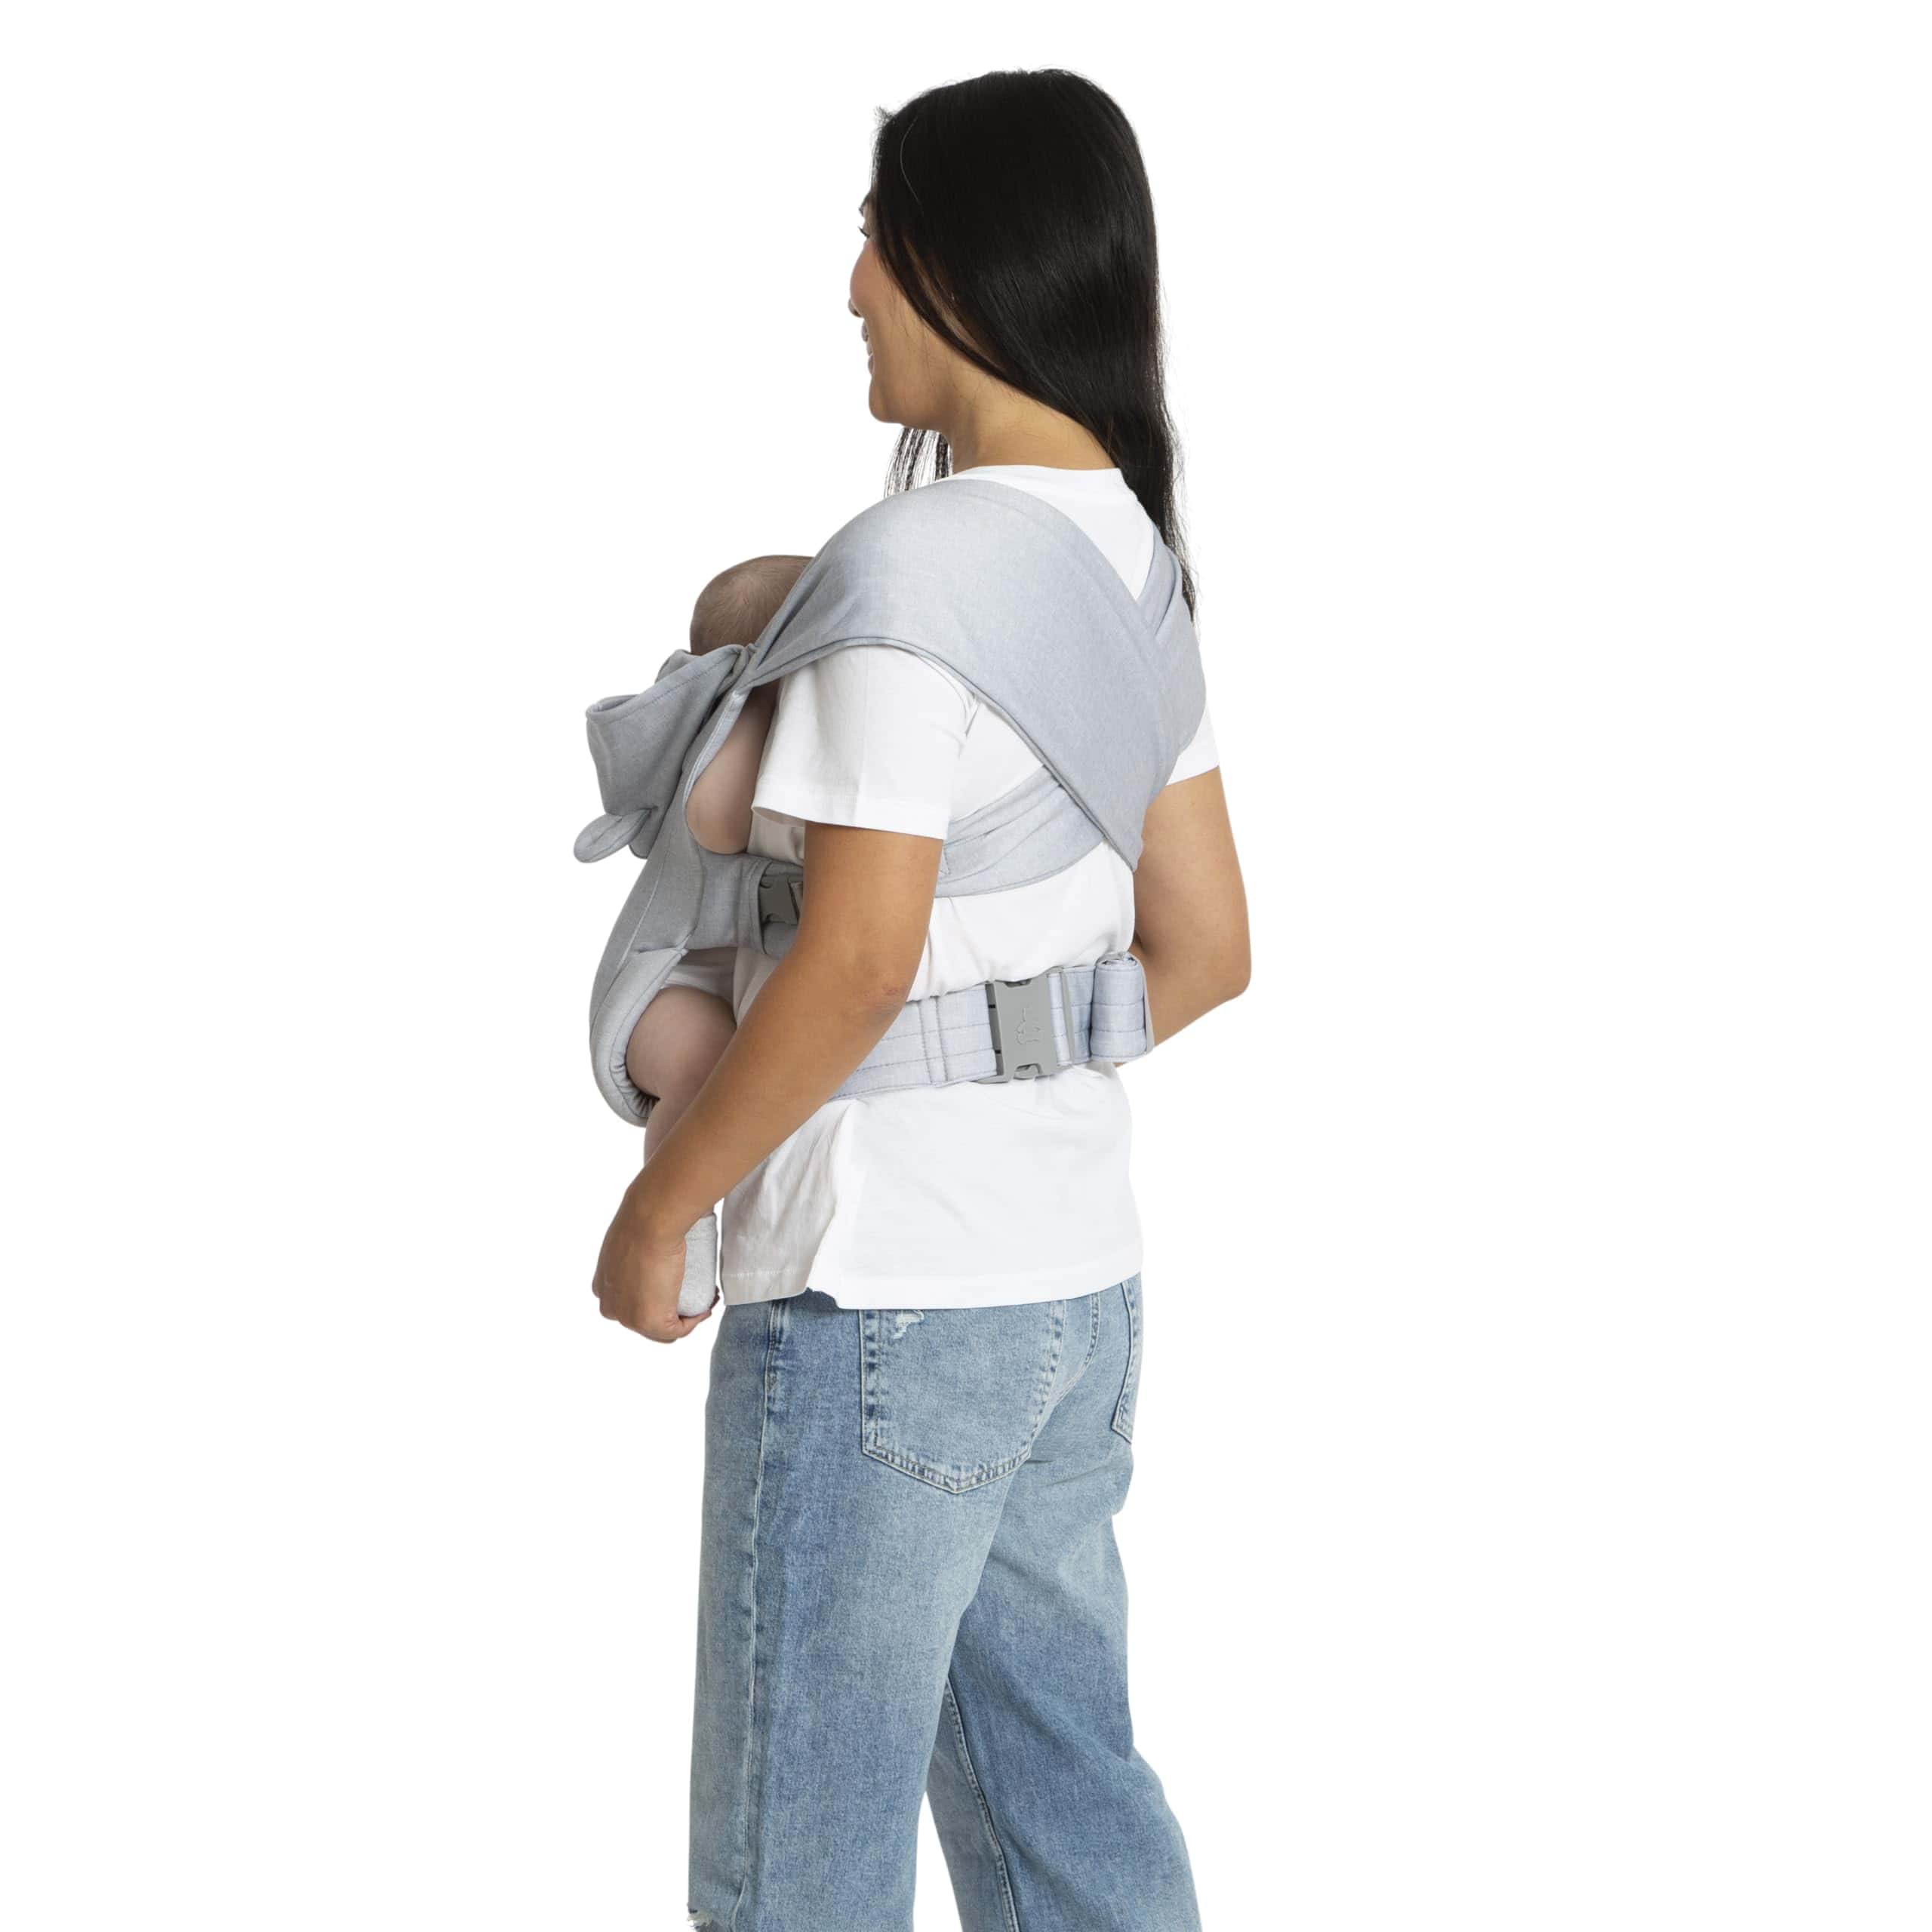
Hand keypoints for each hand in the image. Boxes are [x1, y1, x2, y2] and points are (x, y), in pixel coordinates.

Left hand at [591, 1185, 713, 1342]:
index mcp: (602, 1284)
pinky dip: (693, 1323)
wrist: (653, 1215)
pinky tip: (704, 1307)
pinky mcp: (648, 1322)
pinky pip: (675, 1333)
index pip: (630, 1300)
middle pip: (645, 1318)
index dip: (660, 1296)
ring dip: (685, 1317)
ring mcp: (626, 1316)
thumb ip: (641, 1222)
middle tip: (699, 1287)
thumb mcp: (637, 1224)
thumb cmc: (649, 1212)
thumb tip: (657, 1203)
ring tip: (705, 1294)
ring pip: (660, 1329)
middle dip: (674, 1309)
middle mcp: (609, 1304)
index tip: (682, 1280)